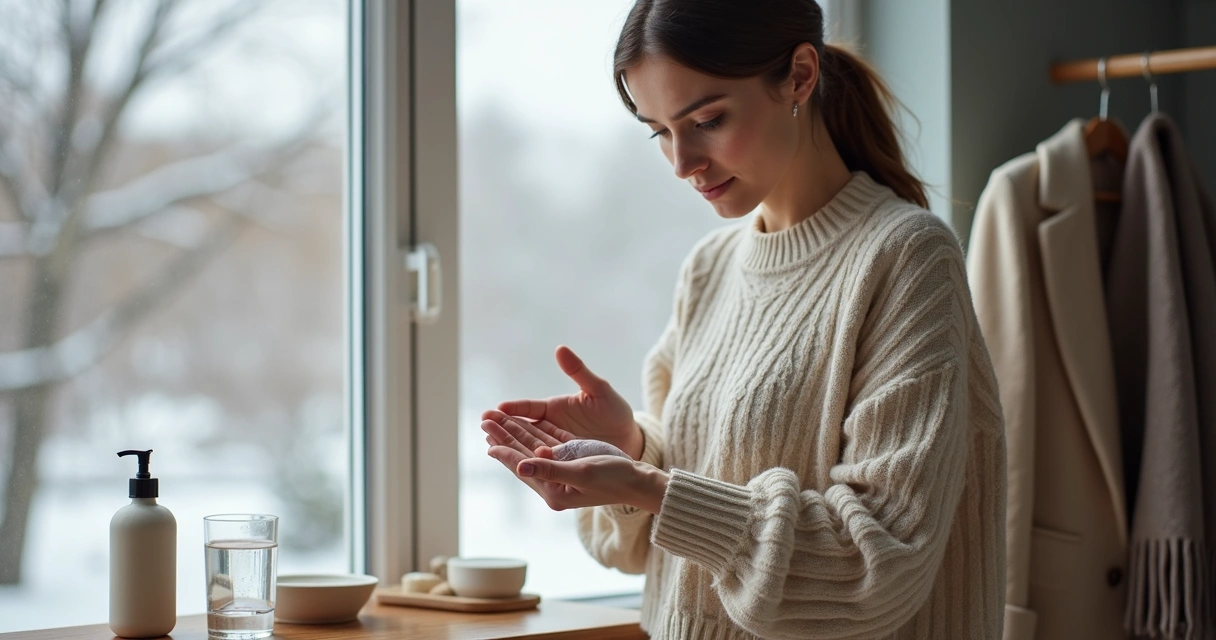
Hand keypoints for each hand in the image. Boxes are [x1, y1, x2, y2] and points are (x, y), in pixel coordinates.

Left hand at [482, 423, 667, 513]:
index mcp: (553, 491)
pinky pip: (548, 446)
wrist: (640, 481)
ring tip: (497, 420)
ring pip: (533, 448)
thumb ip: (550, 468)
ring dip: (516, 433)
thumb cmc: (614, 477)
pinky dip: (535, 434)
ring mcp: (563, 474)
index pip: (522, 466)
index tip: (487, 436)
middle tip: (485, 420)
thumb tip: (522, 464)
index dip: (504, 450)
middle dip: (505, 436)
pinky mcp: (573, 463)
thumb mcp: (581, 472)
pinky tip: (524, 425)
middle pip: (523, 455)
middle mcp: (555, 484)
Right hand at [483, 345, 643, 458]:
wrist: (628, 439)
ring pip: (527, 445)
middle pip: (521, 426)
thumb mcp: (599, 390)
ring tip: (490, 444)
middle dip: (503, 425)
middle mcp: (549, 426)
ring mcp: (553, 445)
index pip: (529, 407)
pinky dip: (528, 461)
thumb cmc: (615, 411)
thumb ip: (579, 372)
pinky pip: (542, 461)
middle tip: (484, 425)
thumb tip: (560, 348)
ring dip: (510, 444)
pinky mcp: (560, 461)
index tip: (499, 408)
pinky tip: (515, 464)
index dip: (514, 408)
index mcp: (554, 408)